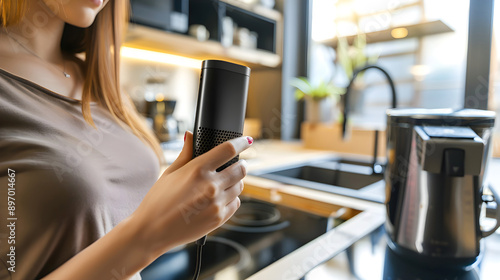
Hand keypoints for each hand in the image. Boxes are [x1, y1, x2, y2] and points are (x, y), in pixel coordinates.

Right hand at [131, 131, 251, 256]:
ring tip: (225, 182)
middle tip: (237, 164)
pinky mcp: (219, 218)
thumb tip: (190, 135)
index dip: (241, 143)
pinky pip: (236, 203)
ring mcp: (217, 203)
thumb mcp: (170, 173)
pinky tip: (220, 198)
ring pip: (240, 186)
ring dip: (236, 182)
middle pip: (241, 169)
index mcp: (198, 169)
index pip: (228, 150)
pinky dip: (232, 198)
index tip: (247, 141)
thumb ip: (185, 153)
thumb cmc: (158, 201)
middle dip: (241, 164)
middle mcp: (211, 185)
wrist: (153, 231)